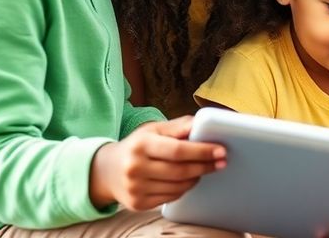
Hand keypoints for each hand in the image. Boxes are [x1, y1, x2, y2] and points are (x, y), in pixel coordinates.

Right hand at [89, 116, 225, 210]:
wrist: (106, 171)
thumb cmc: (138, 146)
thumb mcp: (154, 130)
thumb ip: (179, 126)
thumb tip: (203, 124)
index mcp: (141, 144)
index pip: (177, 150)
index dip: (202, 151)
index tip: (221, 150)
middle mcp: (135, 167)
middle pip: (180, 171)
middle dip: (205, 166)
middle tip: (221, 161)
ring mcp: (135, 188)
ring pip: (178, 186)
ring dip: (197, 178)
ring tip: (204, 169)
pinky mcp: (137, 204)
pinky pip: (171, 197)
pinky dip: (184, 189)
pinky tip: (187, 180)